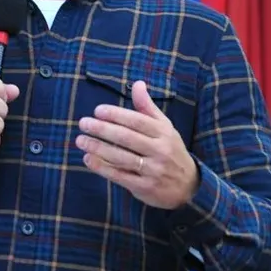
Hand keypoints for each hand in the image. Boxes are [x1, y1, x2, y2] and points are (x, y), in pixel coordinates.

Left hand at [75, 80, 198, 208]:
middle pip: (126, 138)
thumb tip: (137, 83)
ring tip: (81, 140)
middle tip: (83, 123)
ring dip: (98, 148)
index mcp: (164, 133)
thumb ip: (147, 107)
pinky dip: (102, 167)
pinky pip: (120, 176)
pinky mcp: (145, 187)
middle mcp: (159, 150)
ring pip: (121, 157)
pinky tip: (88, 159)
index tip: (97, 110)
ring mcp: (153, 170)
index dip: (116, 114)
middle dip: (102, 129)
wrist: (188, 186)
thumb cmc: (170, 150)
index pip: (137, 121)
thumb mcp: (164, 127)